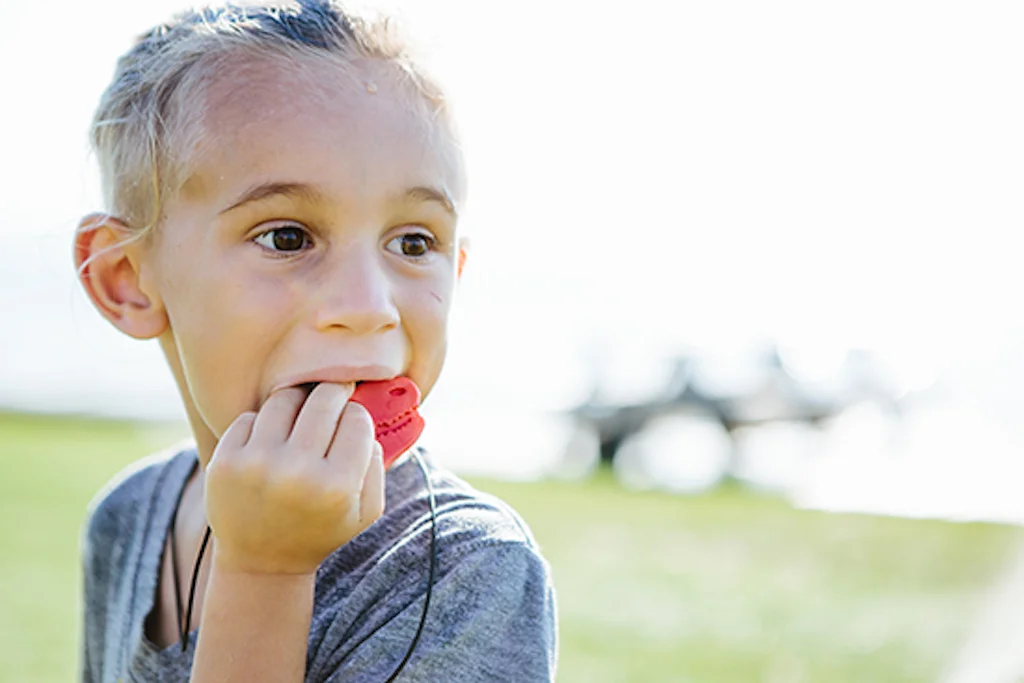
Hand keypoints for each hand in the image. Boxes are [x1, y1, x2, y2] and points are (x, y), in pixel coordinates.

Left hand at [204, 382, 385, 575]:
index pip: (357, 419)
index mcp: (337, 486)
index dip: (357, 416)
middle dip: (334, 394)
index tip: (351, 423)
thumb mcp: (366, 511)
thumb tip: (363, 415)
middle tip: (333, 398)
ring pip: (285, 398)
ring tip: (301, 417)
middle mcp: (296, 472)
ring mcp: (256, 464)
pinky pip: (250, 416)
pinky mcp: (225, 461)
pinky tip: (270, 441)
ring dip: (298, 402)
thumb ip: (377, 463)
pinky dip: (264, 423)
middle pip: (324, 399)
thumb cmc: (321, 530)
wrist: (260, 563)